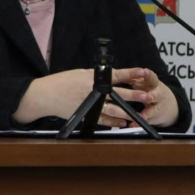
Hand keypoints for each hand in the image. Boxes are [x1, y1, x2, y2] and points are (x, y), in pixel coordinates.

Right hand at [13, 68, 173, 127]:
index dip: (132, 73)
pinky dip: (114, 122)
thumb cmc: (61, 82)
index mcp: (93, 78)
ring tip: (141, 113)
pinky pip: (104, 120)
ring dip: (128, 111)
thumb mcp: (80, 73)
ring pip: (114, 110)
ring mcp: (91, 104)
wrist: (45, 96)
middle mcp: (94, 91)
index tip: (144, 71)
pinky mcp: (87, 114)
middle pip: (119, 94)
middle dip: (136, 95)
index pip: (117, 75)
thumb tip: (112, 77)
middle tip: (149, 96)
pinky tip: (124, 123)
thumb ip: (96, 76)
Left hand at [106, 67, 180, 128]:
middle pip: (156, 94)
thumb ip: (132, 78)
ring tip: (142, 116)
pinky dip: (138, 123)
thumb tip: (114, 73)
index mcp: (153, 83)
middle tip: (148, 97)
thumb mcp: (144, 82)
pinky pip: (145, 122)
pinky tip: (133, 125)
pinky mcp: (152, 118)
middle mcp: (157, 95)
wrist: (168, 106)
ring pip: (152, 110)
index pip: (151, 77)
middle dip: (151, 95)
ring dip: (147, 113)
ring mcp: (156, 107)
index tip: (144, 71)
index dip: (148, 74)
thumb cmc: (150, 90)